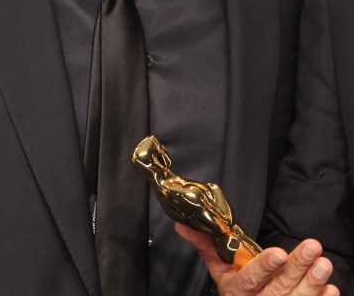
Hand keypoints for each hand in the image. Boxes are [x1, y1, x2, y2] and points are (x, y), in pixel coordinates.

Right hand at [175, 224, 337, 295]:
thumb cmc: (236, 290)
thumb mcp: (219, 269)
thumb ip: (205, 245)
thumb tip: (182, 223)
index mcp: (237, 292)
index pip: (250, 280)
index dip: (264, 268)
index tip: (278, 252)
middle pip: (279, 288)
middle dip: (297, 267)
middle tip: (313, 248)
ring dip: (312, 281)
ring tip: (324, 263)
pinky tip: (329, 288)